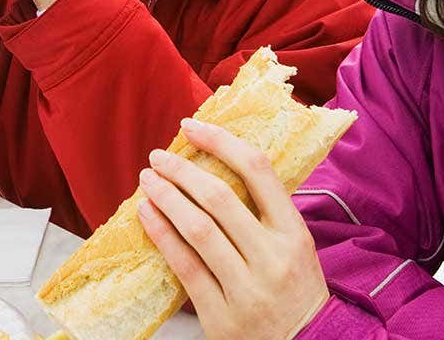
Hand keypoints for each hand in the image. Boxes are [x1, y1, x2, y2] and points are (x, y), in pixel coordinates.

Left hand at [137, 118, 329, 339]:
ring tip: (148, 181)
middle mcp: (272, 258)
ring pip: (198, 230)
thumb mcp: (296, 246)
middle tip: (159, 156)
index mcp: (294, 233)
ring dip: (166, 198)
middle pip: (219, 198)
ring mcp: (248, 289)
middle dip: (182, 171)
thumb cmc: (295, 290)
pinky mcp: (222, 317)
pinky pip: (185, 268)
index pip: (258, 171)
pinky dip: (162, 236)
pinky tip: (147, 216)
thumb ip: (267, 212)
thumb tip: (221, 165)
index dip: (221, 142)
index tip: (193, 127)